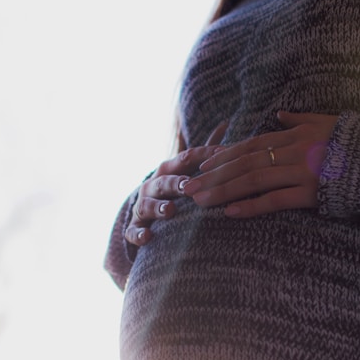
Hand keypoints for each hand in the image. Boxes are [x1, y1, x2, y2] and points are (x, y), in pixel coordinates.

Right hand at [125, 121, 227, 245]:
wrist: (144, 213)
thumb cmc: (174, 188)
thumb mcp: (187, 168)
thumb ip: (204, 151)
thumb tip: (225, 123)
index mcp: (169, 170)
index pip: (186, 159)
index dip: (203, 157)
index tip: (221, 156)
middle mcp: (153, 185)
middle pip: (164, 182)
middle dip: (176, 183)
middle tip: (189, 186)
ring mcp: (142, 206)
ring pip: (147, 205)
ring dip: (158, 207)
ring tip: (171, 211)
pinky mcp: (135, 227)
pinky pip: (134, 231)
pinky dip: (139, 234)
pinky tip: (148, 237)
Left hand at [185, 111, 338, 217]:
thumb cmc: (356, 142)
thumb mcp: (326, 122)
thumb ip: (299, 119)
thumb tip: (280, 114)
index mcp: (293, 135)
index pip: (250, 145)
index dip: (224, 156)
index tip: (203, 166)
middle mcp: (292, 151)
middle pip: (244, 163)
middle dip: (213, 176)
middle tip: (188, 187)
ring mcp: (300, 172)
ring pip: (252, 180)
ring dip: (223, 191)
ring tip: (200, 201)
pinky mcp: (310, 193)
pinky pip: (274, 200)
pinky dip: (251, 207)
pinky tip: (230, 213)